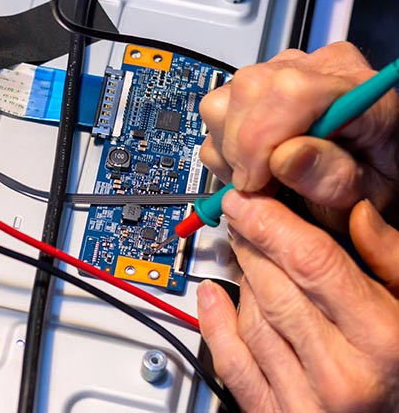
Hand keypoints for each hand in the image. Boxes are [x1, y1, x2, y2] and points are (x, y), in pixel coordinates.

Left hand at [197, 195, 398, 411]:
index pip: (311, 263)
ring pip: (252, 320)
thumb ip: (393, 263)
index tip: (249, 200)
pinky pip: (233, 364)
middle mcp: (341, 376)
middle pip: (275, 287)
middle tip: (243, 215)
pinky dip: (216, 324)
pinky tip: (212, 295)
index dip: (271, 223)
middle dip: (252, 243)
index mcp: (384, 342)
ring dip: (243, 278)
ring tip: (247, 253)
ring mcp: (305, 403)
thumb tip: (359, 215)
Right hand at [198, 41, 398, 229]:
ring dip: (229, 151)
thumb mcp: (368, 193)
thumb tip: (287, 158)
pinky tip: (252, 166)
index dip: (262, 139)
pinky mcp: (252, 89)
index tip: (255, 181)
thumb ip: (334, 178)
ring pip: (223, 101)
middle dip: (242, 149)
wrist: (365, 173)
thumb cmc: (372, 180)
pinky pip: (214, 112)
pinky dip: (223, 149)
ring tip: (260, 178)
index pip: (292, 92)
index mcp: (356, 88)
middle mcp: (315, 69)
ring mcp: (278, 73)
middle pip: (250, 90)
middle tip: (260, 188)